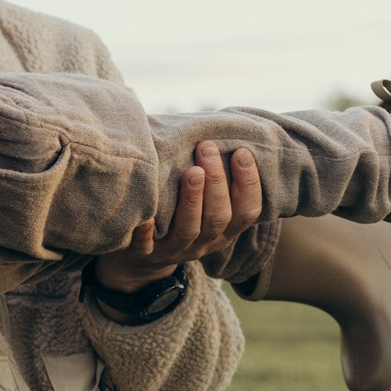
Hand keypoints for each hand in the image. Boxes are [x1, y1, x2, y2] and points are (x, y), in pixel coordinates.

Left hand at [91, 143, 262, 292]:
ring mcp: (174, 250)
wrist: (142, 259)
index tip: (241, 152)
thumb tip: (220, 130)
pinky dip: (146, 232)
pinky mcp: (144, 255)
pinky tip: (146, 215)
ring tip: (192, 171)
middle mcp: (204, 243)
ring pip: (189, 230)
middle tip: (207, 147)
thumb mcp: (205, 205)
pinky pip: (145, 246)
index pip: (246, 211)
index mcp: (224, 230)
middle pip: (218, 217)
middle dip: (217, 182)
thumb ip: (213, 177)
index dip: (249, 184)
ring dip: (192, 200)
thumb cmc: (179, 216)